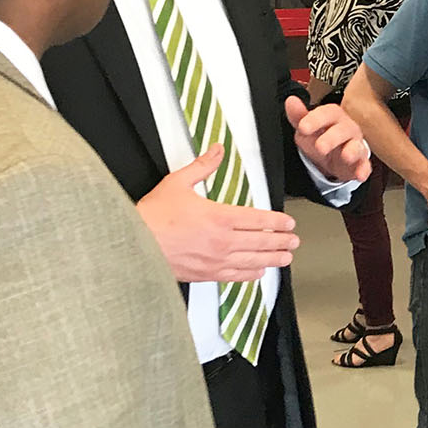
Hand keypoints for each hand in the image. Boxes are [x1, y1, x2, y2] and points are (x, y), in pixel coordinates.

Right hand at [137, 145, 299, 282]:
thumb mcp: (178, 183)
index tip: (289, 223)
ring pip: (253, 261)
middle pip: (261, 242)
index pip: (258, 220)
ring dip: (273, 259)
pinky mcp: (206, 275)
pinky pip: (236, 277)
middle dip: (281, 241)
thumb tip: (216, 150)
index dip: (277, 222)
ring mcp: (215, 261)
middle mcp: (222, 241)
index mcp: (219, 217)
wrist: (133, 245)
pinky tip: (259, 273)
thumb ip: (202, 166)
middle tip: (294, 240)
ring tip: (286, 258)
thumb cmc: (153, 217)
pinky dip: (251, 275)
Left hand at [286, 94, 370, 185]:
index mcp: (334, 117)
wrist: (332, 156)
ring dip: (352, 151)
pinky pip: (365, 165)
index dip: (315, 119)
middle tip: (320, 147)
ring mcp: (356, 145)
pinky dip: (364, 170)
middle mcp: (348, 128)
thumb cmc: (321, 136)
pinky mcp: (360, 162)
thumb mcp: (307, 127)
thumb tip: (291, 100)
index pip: (327, 113)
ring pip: (357, 146)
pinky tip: (360, 174)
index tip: (303, 127)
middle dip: (332, 138)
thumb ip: (299, 115)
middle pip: (343, 129)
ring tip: (346, 156)